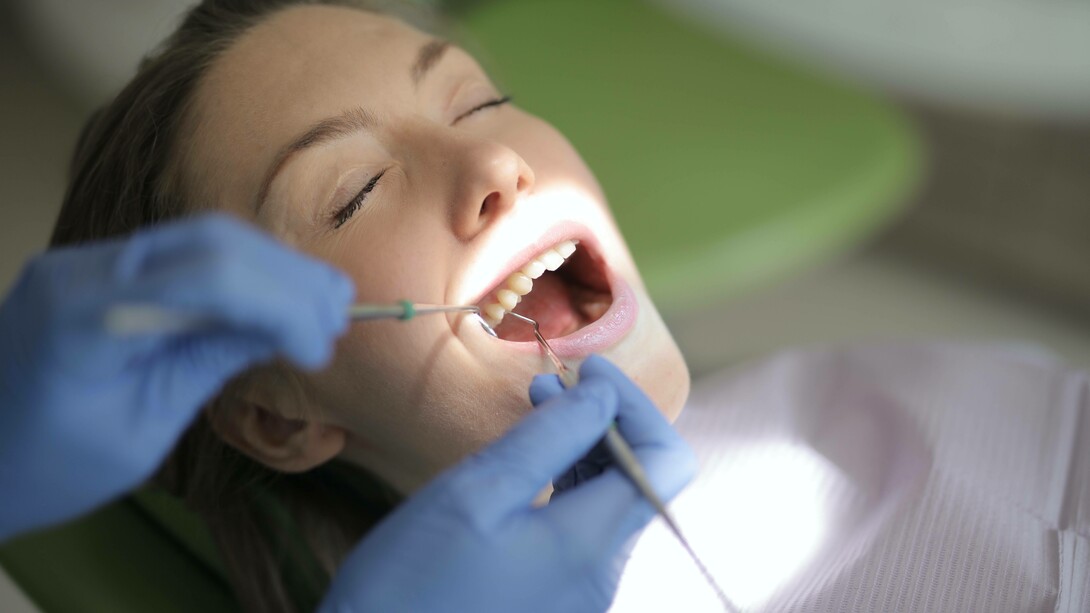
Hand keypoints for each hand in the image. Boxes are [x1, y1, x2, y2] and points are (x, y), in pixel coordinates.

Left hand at [0, 214, 352, 540]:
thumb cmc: (48, 466)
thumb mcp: (140, 431)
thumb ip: (206, 365)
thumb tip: (284, 330)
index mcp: (82, 313)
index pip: (205, 278)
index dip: (278, 304)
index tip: (321, 347)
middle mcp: (83, 267)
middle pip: (209, 241)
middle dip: (286, 276)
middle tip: (342, 313)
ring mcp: (89, 261)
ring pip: (202, 237)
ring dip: (272, 267)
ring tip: (328, 301)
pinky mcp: (102, 270)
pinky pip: (182, 254)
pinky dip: (240, 272)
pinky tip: (280, 295)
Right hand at [319, 355, 695, 612]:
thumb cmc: (412, 581)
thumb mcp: (477, 491)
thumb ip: (549, 438)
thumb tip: (602, 394)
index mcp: (591, 545)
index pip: (664, 460)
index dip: (635, 405)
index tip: (588, 370)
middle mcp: (602, 576)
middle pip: (640, 480)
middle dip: (604, 421)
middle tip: (550, 384)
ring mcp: (581, 595)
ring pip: (610, 504)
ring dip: (583, 450)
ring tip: (536, 411)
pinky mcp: (555, 602)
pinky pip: (582, 532)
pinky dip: (566, 486)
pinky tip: (527, 466)